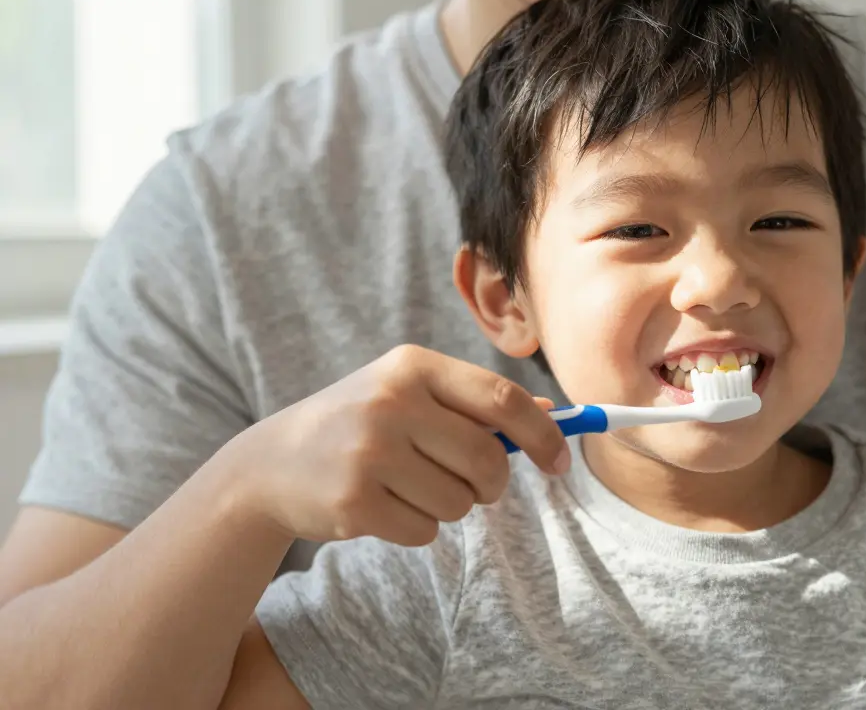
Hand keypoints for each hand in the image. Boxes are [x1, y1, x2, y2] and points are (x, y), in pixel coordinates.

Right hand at [212, 345, 568, 545]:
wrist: (272, 463)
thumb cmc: (360, 425)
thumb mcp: (408, 393)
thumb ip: (475, 402)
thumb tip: (551, 417)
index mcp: (412, 367)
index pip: (502, 399)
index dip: (543, 435)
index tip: (560, 462)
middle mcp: (390, 402)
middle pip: (487, 460)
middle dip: (492, 484)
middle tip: (474, 486)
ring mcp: (369, 452)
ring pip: (459, 502)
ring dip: (449, 506)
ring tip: (409, 487)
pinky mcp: (353, 501)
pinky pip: (425, 531)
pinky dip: (416, 527)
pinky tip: (383, 505)